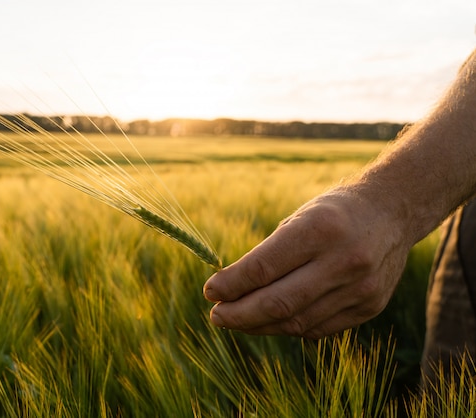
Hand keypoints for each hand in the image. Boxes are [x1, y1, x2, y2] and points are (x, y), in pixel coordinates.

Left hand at [203, 187, 412, 338]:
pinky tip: (269, 322)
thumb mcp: (299, 217)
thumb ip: (270, 255)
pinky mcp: (369, 307)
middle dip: (239, 315)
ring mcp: (360, 288)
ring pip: (296, 322)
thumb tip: (231, 292)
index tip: (210, 291)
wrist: (393, 212)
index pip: (263, 268)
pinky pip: (318, 328)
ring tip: (238, 320)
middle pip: (278, 303)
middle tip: (216, 316)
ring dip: (259, 325)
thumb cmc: (334, 212)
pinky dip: (288, 327)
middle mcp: (343, 260)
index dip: (231, 285)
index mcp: (319, 229)